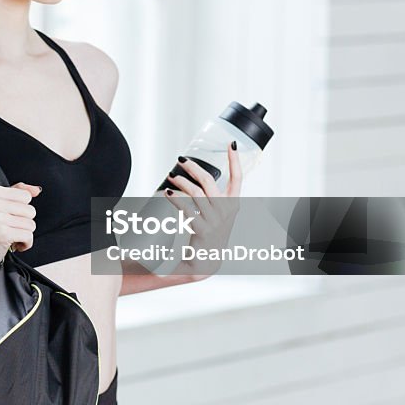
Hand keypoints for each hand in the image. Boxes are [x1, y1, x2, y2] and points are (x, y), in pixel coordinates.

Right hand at [0, 182, 40, 271]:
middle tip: (9, 229)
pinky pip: (28, 236)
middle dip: (24, 223)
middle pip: (30, 210)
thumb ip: (17, 193)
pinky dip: (25, 244)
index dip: (22, 209)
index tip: (10, 217)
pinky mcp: (2, 234)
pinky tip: (13, 245)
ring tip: (10, 236)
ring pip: (31, 224)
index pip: (25, 196)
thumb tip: (37, 190)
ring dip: (24, 234)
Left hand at [163, 142, 242, 276]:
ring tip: (170, 177)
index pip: (238, 178)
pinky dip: (176, 199)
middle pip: (209, 181)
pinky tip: (167, 194)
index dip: (235, 161)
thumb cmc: (210, 233)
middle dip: (194, 167)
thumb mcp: (219, 214)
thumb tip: (199, 176)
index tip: (231, 144)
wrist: (207, 261)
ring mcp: (216, 220)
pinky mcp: (203, 229)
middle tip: (181, 159)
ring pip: (196, 193)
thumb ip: (215, 197)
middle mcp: (226, 210)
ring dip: (181, 182)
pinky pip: (188, 209)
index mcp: (233, 204)